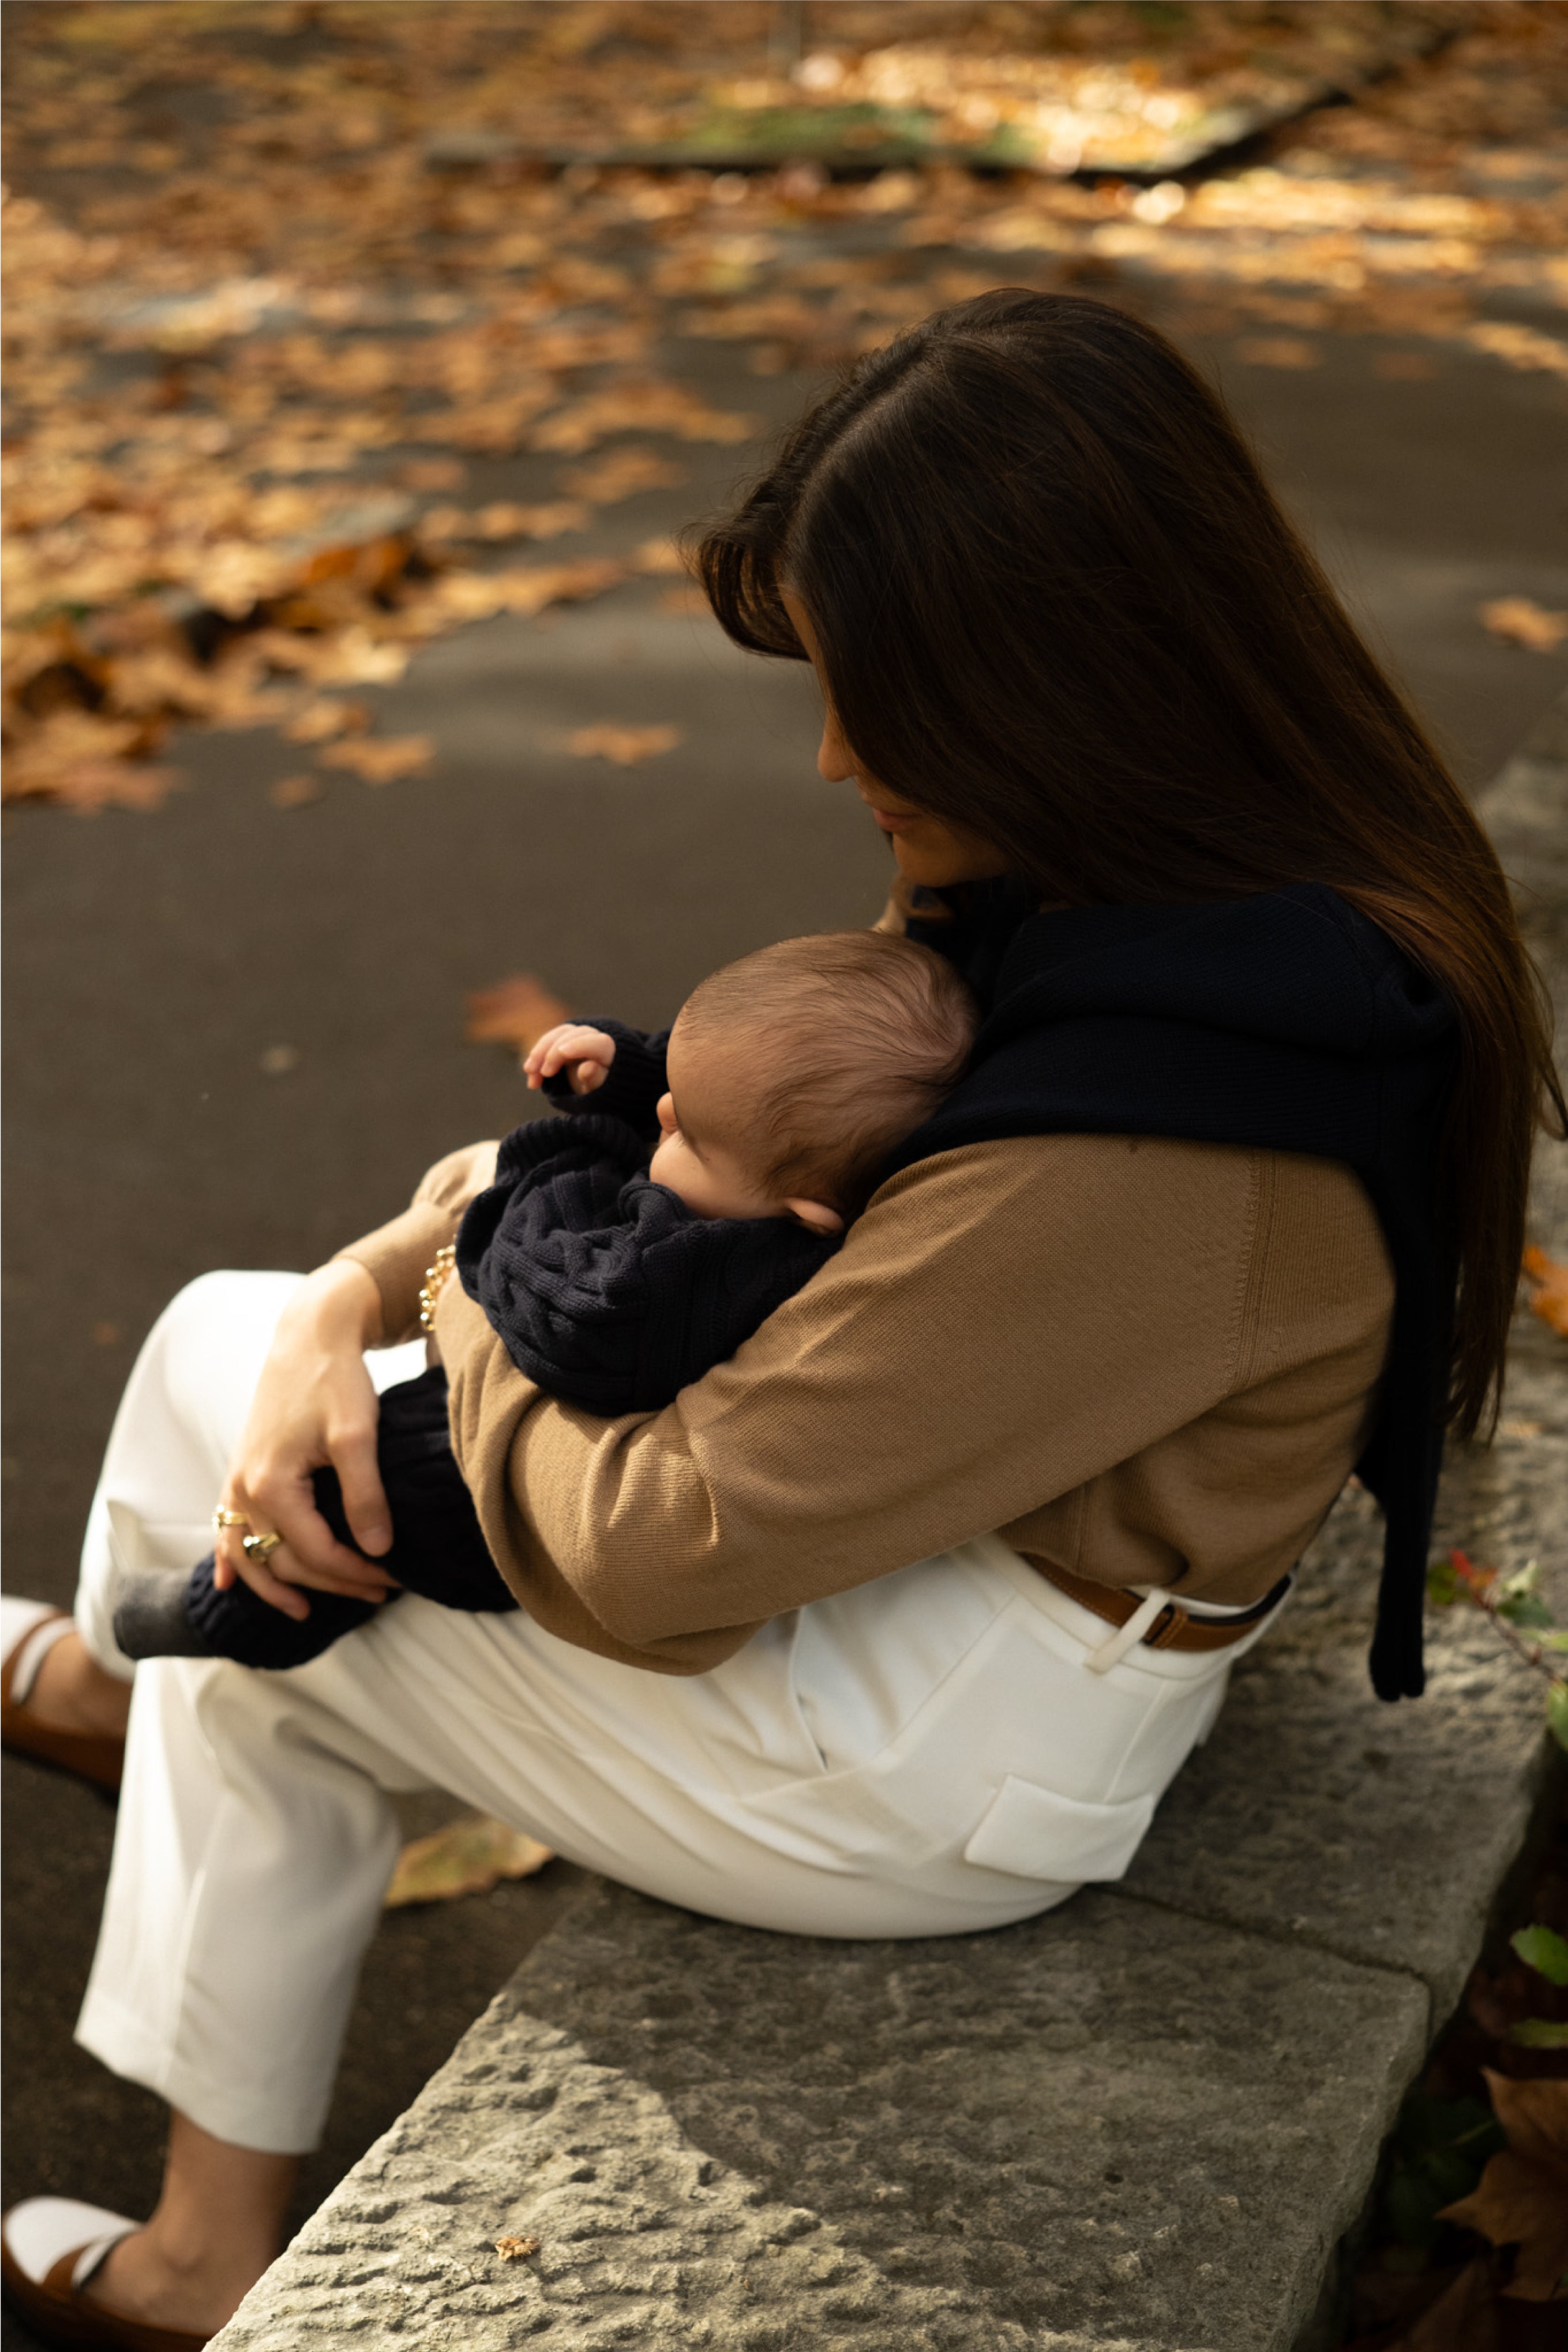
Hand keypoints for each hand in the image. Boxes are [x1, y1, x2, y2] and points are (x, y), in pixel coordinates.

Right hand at [212, 1259, 399, 1619]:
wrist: (310, 1335)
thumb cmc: (336, 1380)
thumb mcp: (358, 1436)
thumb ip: (365, 1496)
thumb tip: (378, 1550)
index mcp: (271, 1485)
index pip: (316, 1552)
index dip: (355, 1573)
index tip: (393, 1582)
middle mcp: (244, 1489)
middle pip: (283, 1559)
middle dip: (329, 1583)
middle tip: (377, 1594)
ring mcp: (238, 1481)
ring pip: (248, 1552)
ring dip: (273, 1585)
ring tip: (303, 1611)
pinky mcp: (242, 1470)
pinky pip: (227, 1527)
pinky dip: (230, 1558)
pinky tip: (229, 1584)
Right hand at [524, 1023, 616, 1096]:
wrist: (597, 1092)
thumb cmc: (603, 1094)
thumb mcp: (601, 1093)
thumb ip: (595, 1080)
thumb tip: (587, 1067)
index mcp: (610, 1052)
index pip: (596, 1042)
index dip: (580, 1044)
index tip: (562, 1052)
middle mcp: (595, 1039)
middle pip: (574, 1035)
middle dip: (555, 1052)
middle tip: (544, 1073)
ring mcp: (579, 1037)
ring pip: (558, 1034)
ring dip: (540, 1052)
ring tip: (530, 1073)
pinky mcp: (564, 1040)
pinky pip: (548, 1041)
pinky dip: (537, 1056)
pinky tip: (530, 1073)